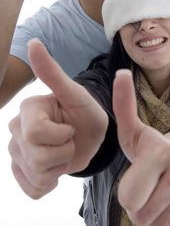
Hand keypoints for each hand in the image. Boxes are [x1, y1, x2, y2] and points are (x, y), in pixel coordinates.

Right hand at [8, 39, 107, 198]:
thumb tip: (33, 42)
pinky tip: (57, 168)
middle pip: (35, 157)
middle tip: (70, 141)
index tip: (71, 128)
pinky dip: (51, 183)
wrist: (90, 135)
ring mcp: (17, 152)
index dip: (61, 136)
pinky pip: (33, 189)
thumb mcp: (74, 93)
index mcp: (27, 109)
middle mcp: (17, 129)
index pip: (35, 134)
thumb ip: (52, 72)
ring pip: (36, 175)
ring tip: (65, 152)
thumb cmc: (85, 112)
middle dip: (63, 153)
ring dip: (60, 167)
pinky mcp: (22, 172)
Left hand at [112, 70, 169, 225]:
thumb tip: (120, 73)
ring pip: (157, 224)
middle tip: (147, 187)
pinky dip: (169, 220)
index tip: (136, 178)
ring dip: (152, 215)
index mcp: (160, 151)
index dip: (126, 194)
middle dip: (138, 206)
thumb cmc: (149, 149)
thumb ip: (122, 105)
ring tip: (159, 193)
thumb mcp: (132, 130)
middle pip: (141, 214)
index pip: (128, 198)